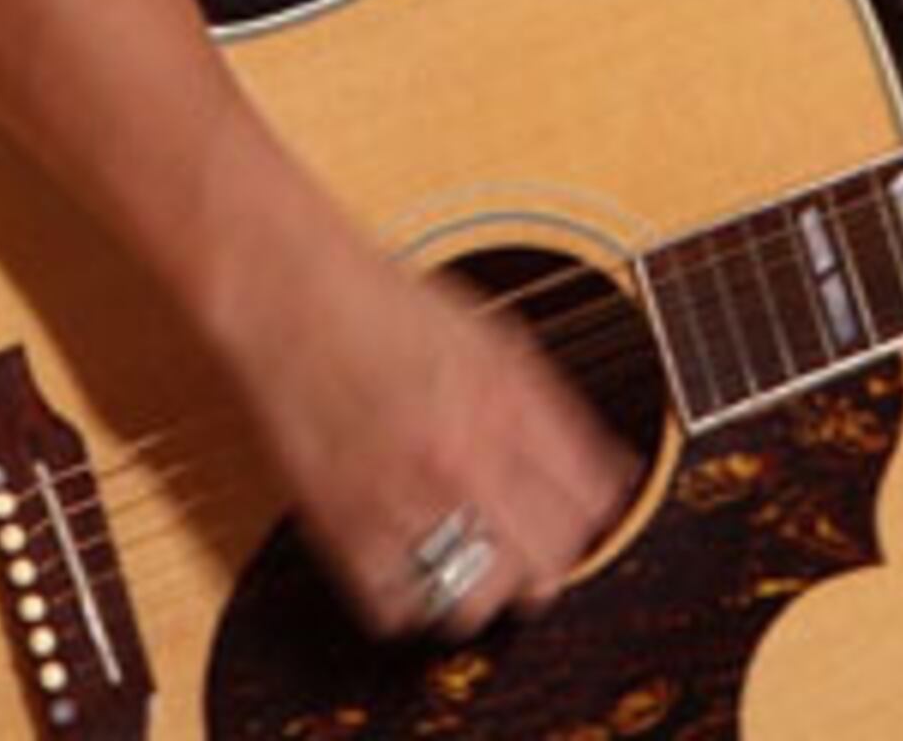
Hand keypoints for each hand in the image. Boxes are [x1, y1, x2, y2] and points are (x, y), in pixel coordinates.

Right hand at [207, 211, 639, 641]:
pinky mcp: (343, 528)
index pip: (589, 500)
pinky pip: (399, 607)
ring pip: (480, 598)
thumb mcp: (491, 337)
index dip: (594, 510)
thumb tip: (612, 471)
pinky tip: (412, 555)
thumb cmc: (386, 305)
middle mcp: (460, 455)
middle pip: (547, 561)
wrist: (289, 295)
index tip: (583, 510)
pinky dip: (411, 594)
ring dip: (486, 584)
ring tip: (474, 552)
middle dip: (551, 556)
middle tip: (534, 540)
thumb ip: (552, 409)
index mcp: (507, 402)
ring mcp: (401, 497)